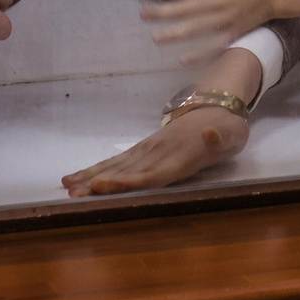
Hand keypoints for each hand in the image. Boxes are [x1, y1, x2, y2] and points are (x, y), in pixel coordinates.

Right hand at [62, 106, 249, 196]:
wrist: (218, 106)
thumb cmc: (227, 129)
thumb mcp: (231, 134)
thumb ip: (218, 137)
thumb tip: (209, 132)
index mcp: (178, 156)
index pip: (149, 173)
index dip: (126, 182)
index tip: (101, 185)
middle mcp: (158, 152)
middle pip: (125, 170)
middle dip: (98, 182)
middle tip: (73, 192)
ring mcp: (148, 149)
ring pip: (116, 165)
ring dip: (92, 175)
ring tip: (68, 186)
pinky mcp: (144, 149)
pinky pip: (118, 161)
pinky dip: (98, 169)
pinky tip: (81, 178)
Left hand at [140, 0, 281, 59]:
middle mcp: (217, 0)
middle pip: (183, 8)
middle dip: (160, 12)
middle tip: (143, 15)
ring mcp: (224, 19)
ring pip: (194, 29)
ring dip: (173, 34)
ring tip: (155, 37)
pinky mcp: (232, 33)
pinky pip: (213, 46)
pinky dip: (198, 54)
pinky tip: (182, 60)